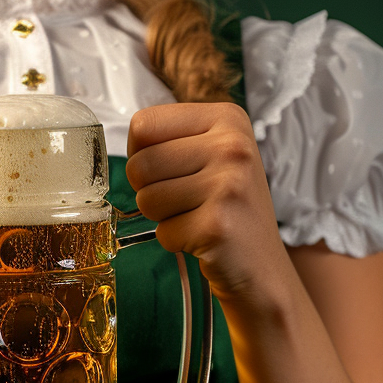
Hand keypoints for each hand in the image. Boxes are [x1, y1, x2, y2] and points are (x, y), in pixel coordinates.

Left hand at [126, 102, 290, 304]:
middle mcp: (232, 146)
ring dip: (162, 217)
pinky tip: (203, 238)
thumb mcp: (211, 155)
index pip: (143, 125)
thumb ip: (170, 141)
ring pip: (145, 199)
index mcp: (227, 118)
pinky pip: (162, 232)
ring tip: (196, 217)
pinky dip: (175, 241)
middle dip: (149, 191)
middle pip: (139, 164)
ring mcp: (228, 185)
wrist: (260, 263)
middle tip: (184, 201)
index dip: (141, 155)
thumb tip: (122, 146)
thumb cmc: (227, 207)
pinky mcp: (217, 225)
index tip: (169, 170)